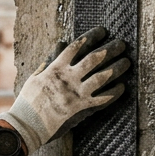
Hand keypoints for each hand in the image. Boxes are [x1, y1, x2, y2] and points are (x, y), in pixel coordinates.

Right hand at [0, 26, 130, 154]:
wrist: (28, 124)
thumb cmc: (28, 101)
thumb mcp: (34, 77)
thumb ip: (49, 61)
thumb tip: (60, 45)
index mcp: (55, 68)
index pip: (76, 46)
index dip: (91, 36)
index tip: (102, 31)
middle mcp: (68, 78)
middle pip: (94, 58)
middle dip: (110, 49)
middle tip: (121, 43)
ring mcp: (76, 93)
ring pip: (102, 76)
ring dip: (117, 68)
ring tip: (127, 61)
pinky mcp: (82, 108)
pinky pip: (102, 98)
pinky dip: (114, 92)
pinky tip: (122, 86)